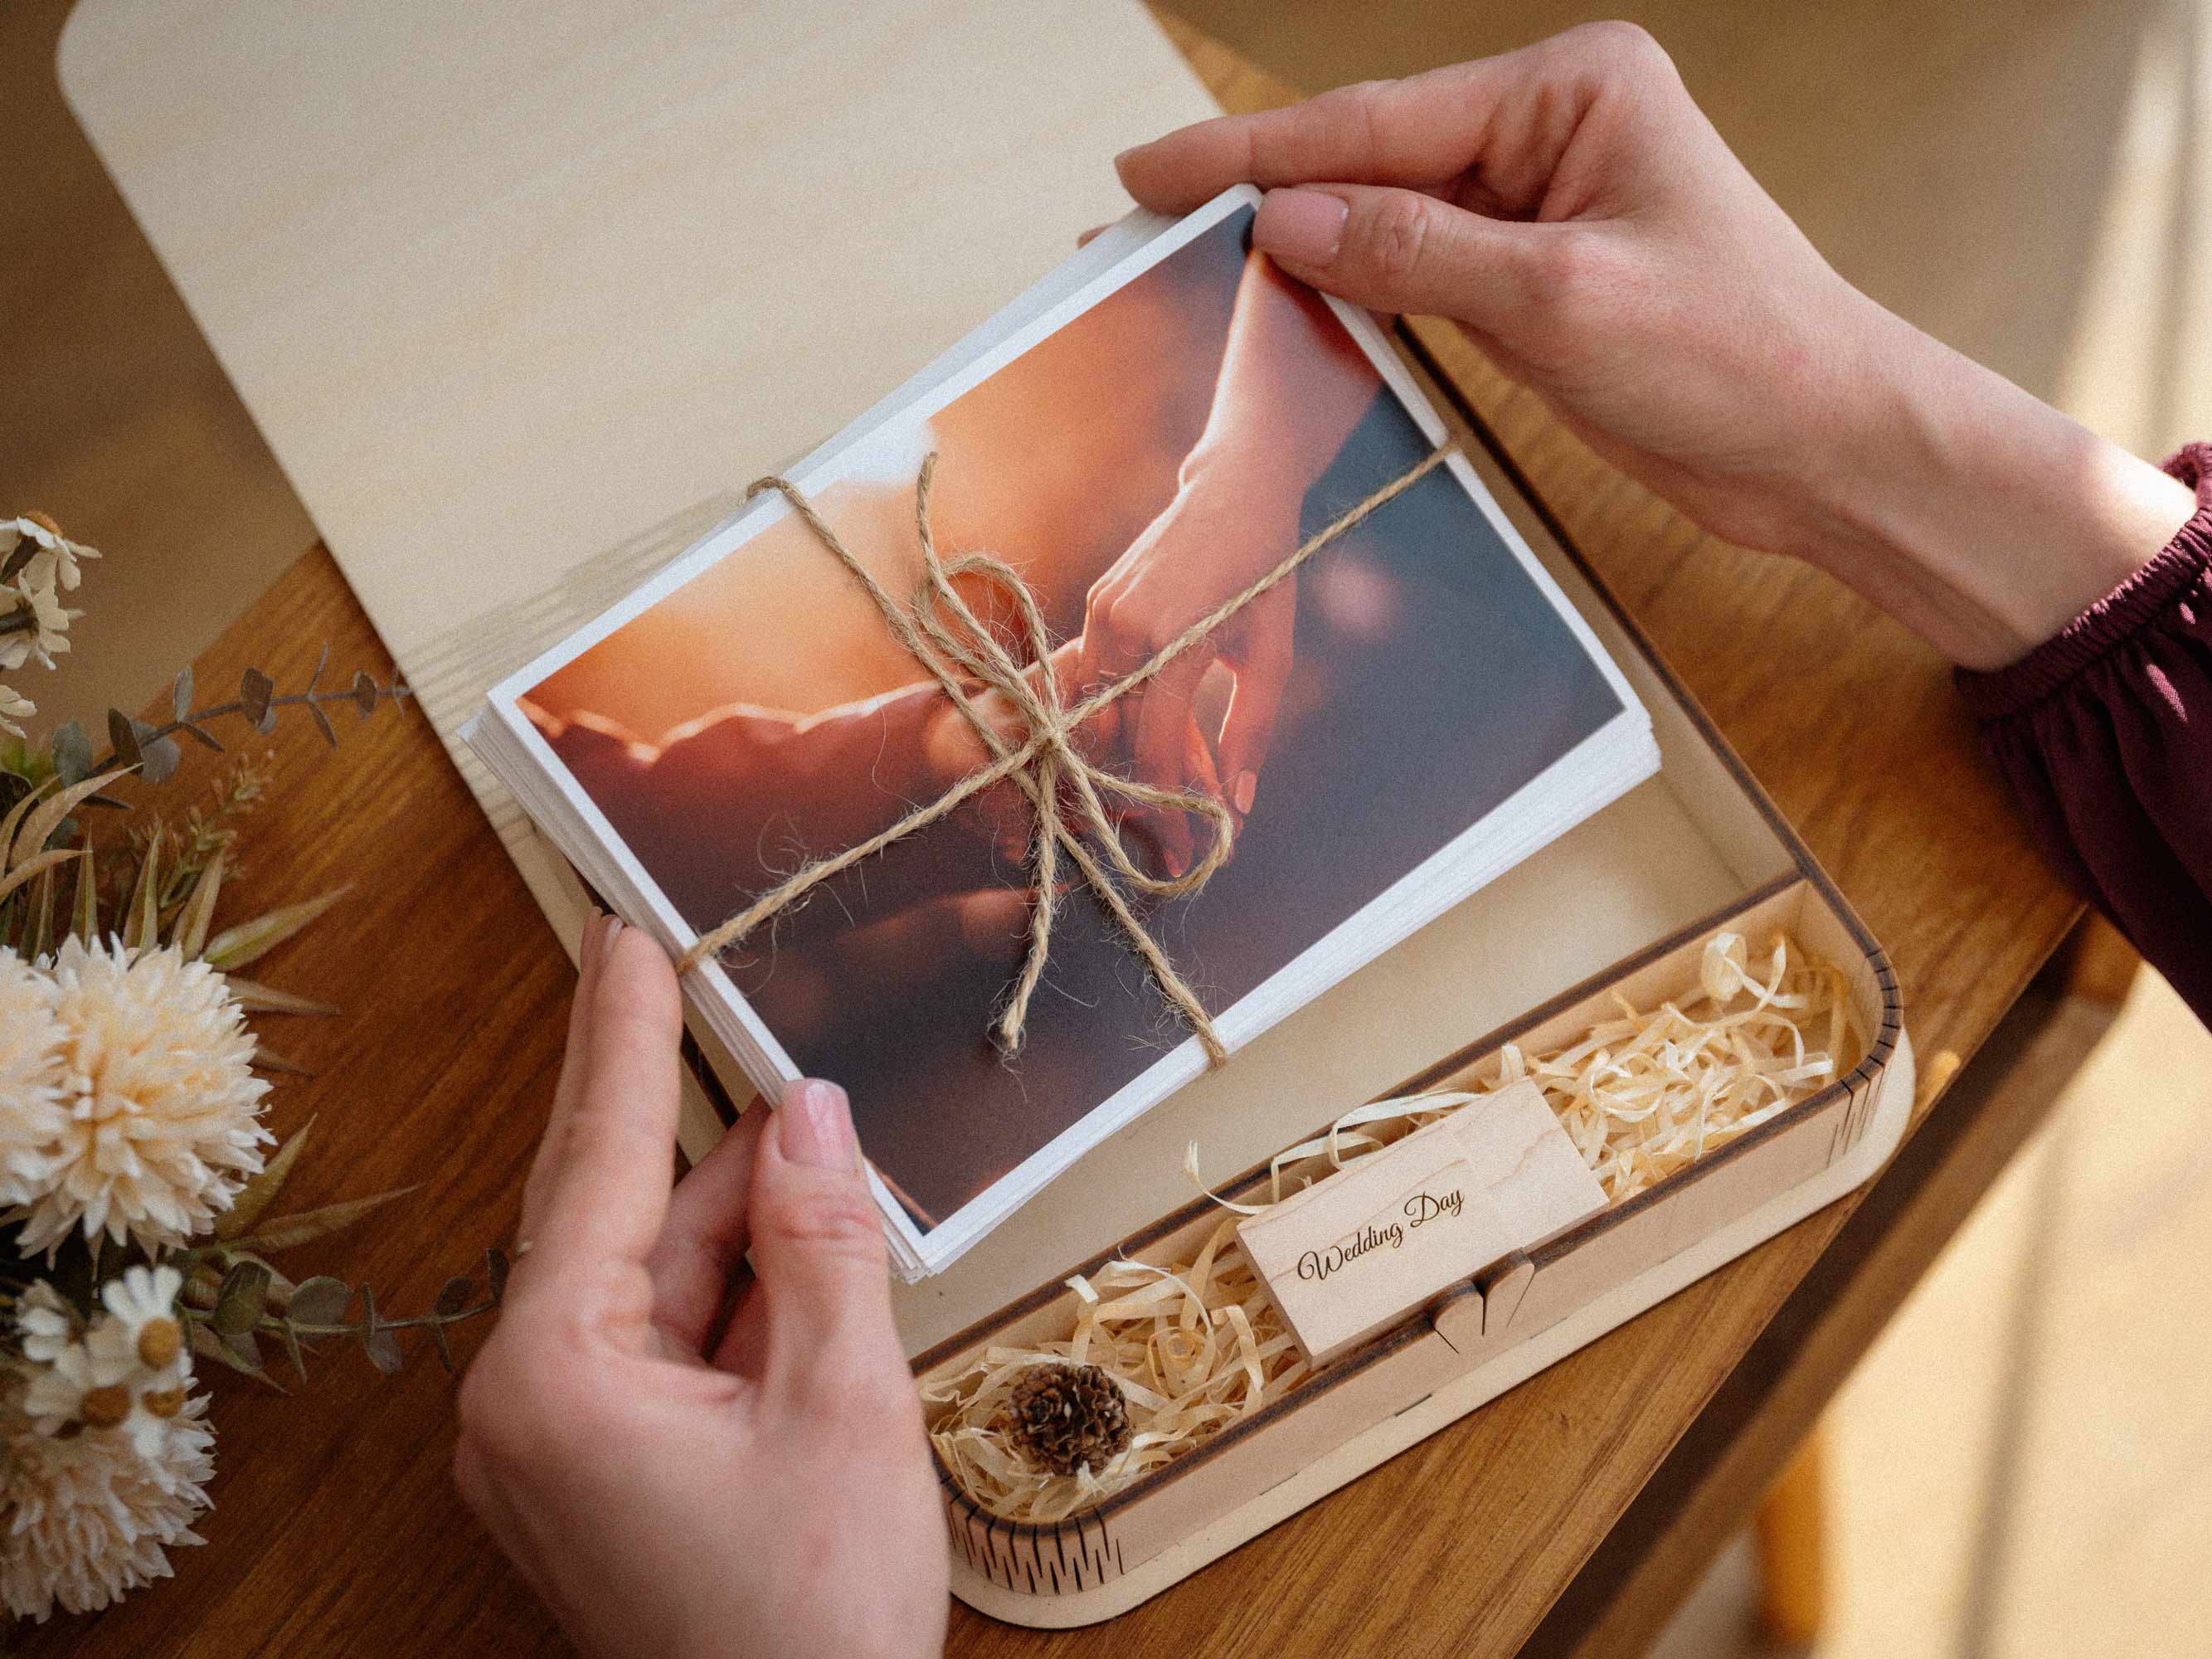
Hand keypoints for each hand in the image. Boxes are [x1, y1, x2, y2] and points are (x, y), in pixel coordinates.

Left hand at [454, 917, 946, 1658]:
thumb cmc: (809, 1627)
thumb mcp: (842, 1406)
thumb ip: (820, 1242)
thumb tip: (810, 1113)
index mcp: (553, 1381)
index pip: (598, 1167)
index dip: (624, 1040)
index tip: (624, 938)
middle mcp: (525, 1406)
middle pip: (618, 1214)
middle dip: (681, 1112)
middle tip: (683, 980)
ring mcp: (557, 1444)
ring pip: (654, 1276)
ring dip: (740, 1216)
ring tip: (824, 1150)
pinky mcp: (599, 1472)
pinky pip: (664, 1338)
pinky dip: (736, 1289)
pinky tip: (802, 1242)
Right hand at [1076, 463, 1289, 875]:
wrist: (1234, 492)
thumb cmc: (1267, 573)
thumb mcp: (1273, 656)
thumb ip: (1251, 732)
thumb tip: (1238, 806)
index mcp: (1173, 640)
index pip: (1155, 746)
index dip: (1169, 806)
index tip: (1188, 849)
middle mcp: (1123, 628)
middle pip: (1116, 738)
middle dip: (1141, 794)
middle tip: (1174, 833)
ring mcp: (1100, 615)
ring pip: (1096, 715)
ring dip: (1125, 759)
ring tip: (1163, 790)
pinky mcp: (1094, 607)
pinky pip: (1094, 682)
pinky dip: (1117, 719)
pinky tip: (1148, 740)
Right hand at [1116, 22, 2194, 667]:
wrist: (1826, 445)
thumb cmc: (1740, 353)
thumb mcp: (1564, 300)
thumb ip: (1419, 254)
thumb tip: (1289, 222)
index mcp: (1571, 91)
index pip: (1378, 121)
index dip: (1252, 152)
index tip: (1147, 170)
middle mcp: (1549, 132)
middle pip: (1369, 159)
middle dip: (1256, 194)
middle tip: (1134, 221)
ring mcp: (1538, 207)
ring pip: (1384, 218)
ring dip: (1295, 247)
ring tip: (1184, 268)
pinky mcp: (1533, 279)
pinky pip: (1416, 274)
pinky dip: (1351, 293)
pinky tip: (1282, 305)